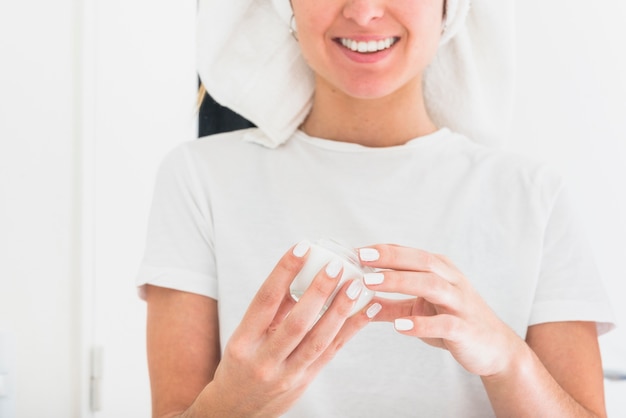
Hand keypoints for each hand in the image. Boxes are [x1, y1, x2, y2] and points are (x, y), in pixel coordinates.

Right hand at [205, 241, 380, 416]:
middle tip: (336, 265)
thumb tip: (300, 276)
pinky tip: (366, 311)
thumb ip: (271, 310)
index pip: (265, 300)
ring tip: (357, 285)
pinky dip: (351, 330)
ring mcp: (286, 375)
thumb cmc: (240, 365)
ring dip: (341, 310)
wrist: (235, 411)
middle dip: (319, 292)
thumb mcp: (244, 337)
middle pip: (296, 322)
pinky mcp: (305, 382)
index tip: (302, 247)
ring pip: (319, 340)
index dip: (284, 271)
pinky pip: (332, 353)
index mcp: (243, 341)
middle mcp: (264, 360)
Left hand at [358, 244, 523, 376]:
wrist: (495, 349)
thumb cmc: (456, 323)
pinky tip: (400, 326)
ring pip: (431, 286)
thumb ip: (393, 306)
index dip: (384, 250)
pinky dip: (421, 324)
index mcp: (441, 272)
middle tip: (361, 257)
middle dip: (390, 258)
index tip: (357, 250)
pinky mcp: (465, 329)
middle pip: (421, 262)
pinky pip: (444, 324)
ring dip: (399, 282)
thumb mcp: (422, 310)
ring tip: (371, 283)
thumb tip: (360, 302)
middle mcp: (452, 282)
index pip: (410, 255)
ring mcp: (460, 304)